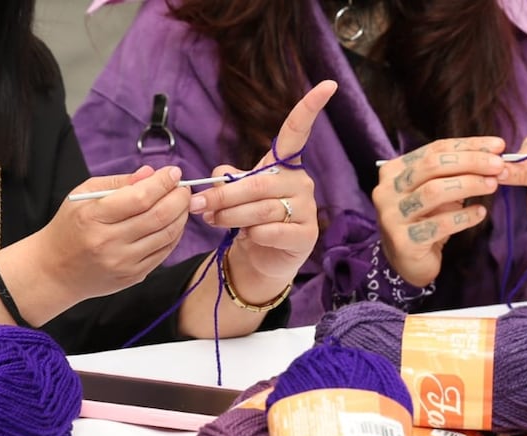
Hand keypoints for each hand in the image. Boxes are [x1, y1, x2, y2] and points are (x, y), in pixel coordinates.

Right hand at [42, 165, 189, 300]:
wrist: (55, 270)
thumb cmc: (69, 227)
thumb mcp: (82, 196)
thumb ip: (118, 183)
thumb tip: (151, 173)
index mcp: (93, 217)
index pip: (140, 198)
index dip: (163, 183)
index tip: (173, 172)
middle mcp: (109, 242)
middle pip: (159, 216)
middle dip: (179, 198)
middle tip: (183, 188)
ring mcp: (123, 262)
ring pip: (166, 235)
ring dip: (181, 216)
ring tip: (181, 203)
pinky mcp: (132, 276)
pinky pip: (163, 253)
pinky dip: (174, 235)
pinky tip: (174, 222)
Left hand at [187, 80, 337, 294]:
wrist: (261, 259)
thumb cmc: (249, 220)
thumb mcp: (236, 194)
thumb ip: (227, 179)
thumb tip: (216, 175)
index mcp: (284, 165)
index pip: (297, 132)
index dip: (310, 108)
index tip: (328, 85)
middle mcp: (300, 182)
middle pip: (258, 184)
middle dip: (223, 195)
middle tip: (198, 204)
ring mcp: (307, 209)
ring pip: (260, 209)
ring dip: (230, 216)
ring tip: (213, 220)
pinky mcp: (306, 235)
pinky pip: (270, 231)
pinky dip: (252, 235)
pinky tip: (248, 237)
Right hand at [374, 136, 504, 286]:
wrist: (408, 262)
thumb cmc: (426, 219)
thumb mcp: (435, 189)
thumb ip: (455, 171)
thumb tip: (493, 154)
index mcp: (394, 171)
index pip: (434, 150)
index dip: (468, 145)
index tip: (497, 146)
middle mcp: (387, 191)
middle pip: (432, 166)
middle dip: (470, 162)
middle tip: (498, 166)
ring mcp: (392, 216)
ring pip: (434, 191)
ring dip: (469, 185)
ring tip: (492, 186)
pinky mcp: (403, 241)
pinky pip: (439, 224)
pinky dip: (464, 217)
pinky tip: (480, 213)